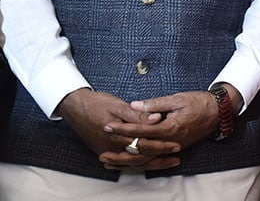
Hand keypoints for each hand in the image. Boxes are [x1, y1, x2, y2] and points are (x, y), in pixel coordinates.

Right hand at [56, 88, 178, 169]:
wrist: (74, 107)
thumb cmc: (96, 103)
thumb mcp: (118, 105)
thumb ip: (138, 115)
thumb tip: (156, 119)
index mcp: (118, 135)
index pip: (145, 144)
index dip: (161, 145)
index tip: (175, 145)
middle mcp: (112, 146)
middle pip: (140, 157)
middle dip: (160, 157)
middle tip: (176, 156)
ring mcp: (107, 150)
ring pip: (132, 162)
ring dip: (150, 163)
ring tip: (166, 162)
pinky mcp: (103, 150)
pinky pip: (122, 162)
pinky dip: (135, 163)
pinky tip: (145, 164)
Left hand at [100, 90, 223, 168]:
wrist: (219, 112)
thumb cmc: (200, 102)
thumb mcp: (177, 98)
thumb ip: (155, 104)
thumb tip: (135, 105)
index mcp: (170, 128)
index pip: (141, 130)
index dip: (124, 128)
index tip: (109, 126)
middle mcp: (171, 141)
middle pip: (141, 150)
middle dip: (120, 149)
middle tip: (102, 149)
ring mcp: (174, 147)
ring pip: (147, 158)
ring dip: (128, 159)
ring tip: (110, 160)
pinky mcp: (176, 148)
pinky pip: (155, 157)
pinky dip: (140, 160)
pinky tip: (129, 159)